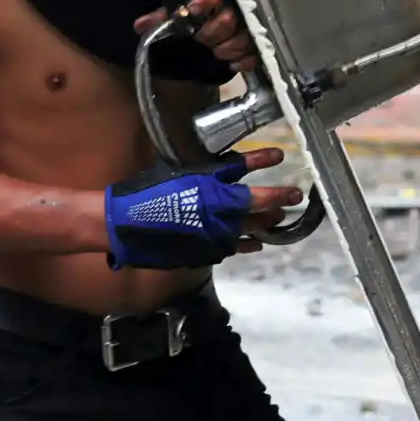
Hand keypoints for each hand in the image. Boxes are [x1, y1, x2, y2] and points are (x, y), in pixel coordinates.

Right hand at [104, 148, 299, 269]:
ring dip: (266, 226)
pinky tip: (255, 244)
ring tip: (278, 221)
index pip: (254, 187)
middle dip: (279, 205)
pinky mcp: (206, 253)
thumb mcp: (184, 172)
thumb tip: (235, 168)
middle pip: (259, 212)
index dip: (272, 179)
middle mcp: (221, 218)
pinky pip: (233, 249)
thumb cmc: (151, 191)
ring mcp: (215, 238)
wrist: (126, 224)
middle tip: (293, 199)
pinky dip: (247, 244)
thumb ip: (213, 171)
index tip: (285, 167)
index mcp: (216, 193)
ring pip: (250, 232)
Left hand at [134, 0, 257, 71]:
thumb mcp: (181, 7)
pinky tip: (232, 64)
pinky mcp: (260, 42)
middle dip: (211, 33)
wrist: (221, 18)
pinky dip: (244, 61)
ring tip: (216, 52)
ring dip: (227, 48)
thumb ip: (163, 15)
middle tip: (200, 39)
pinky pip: (256, 53)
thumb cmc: (202, 9)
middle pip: (229, 18)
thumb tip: (140, 26)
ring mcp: (254, 22)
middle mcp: (241, 1)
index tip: (193, 12)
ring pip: (244, 37)